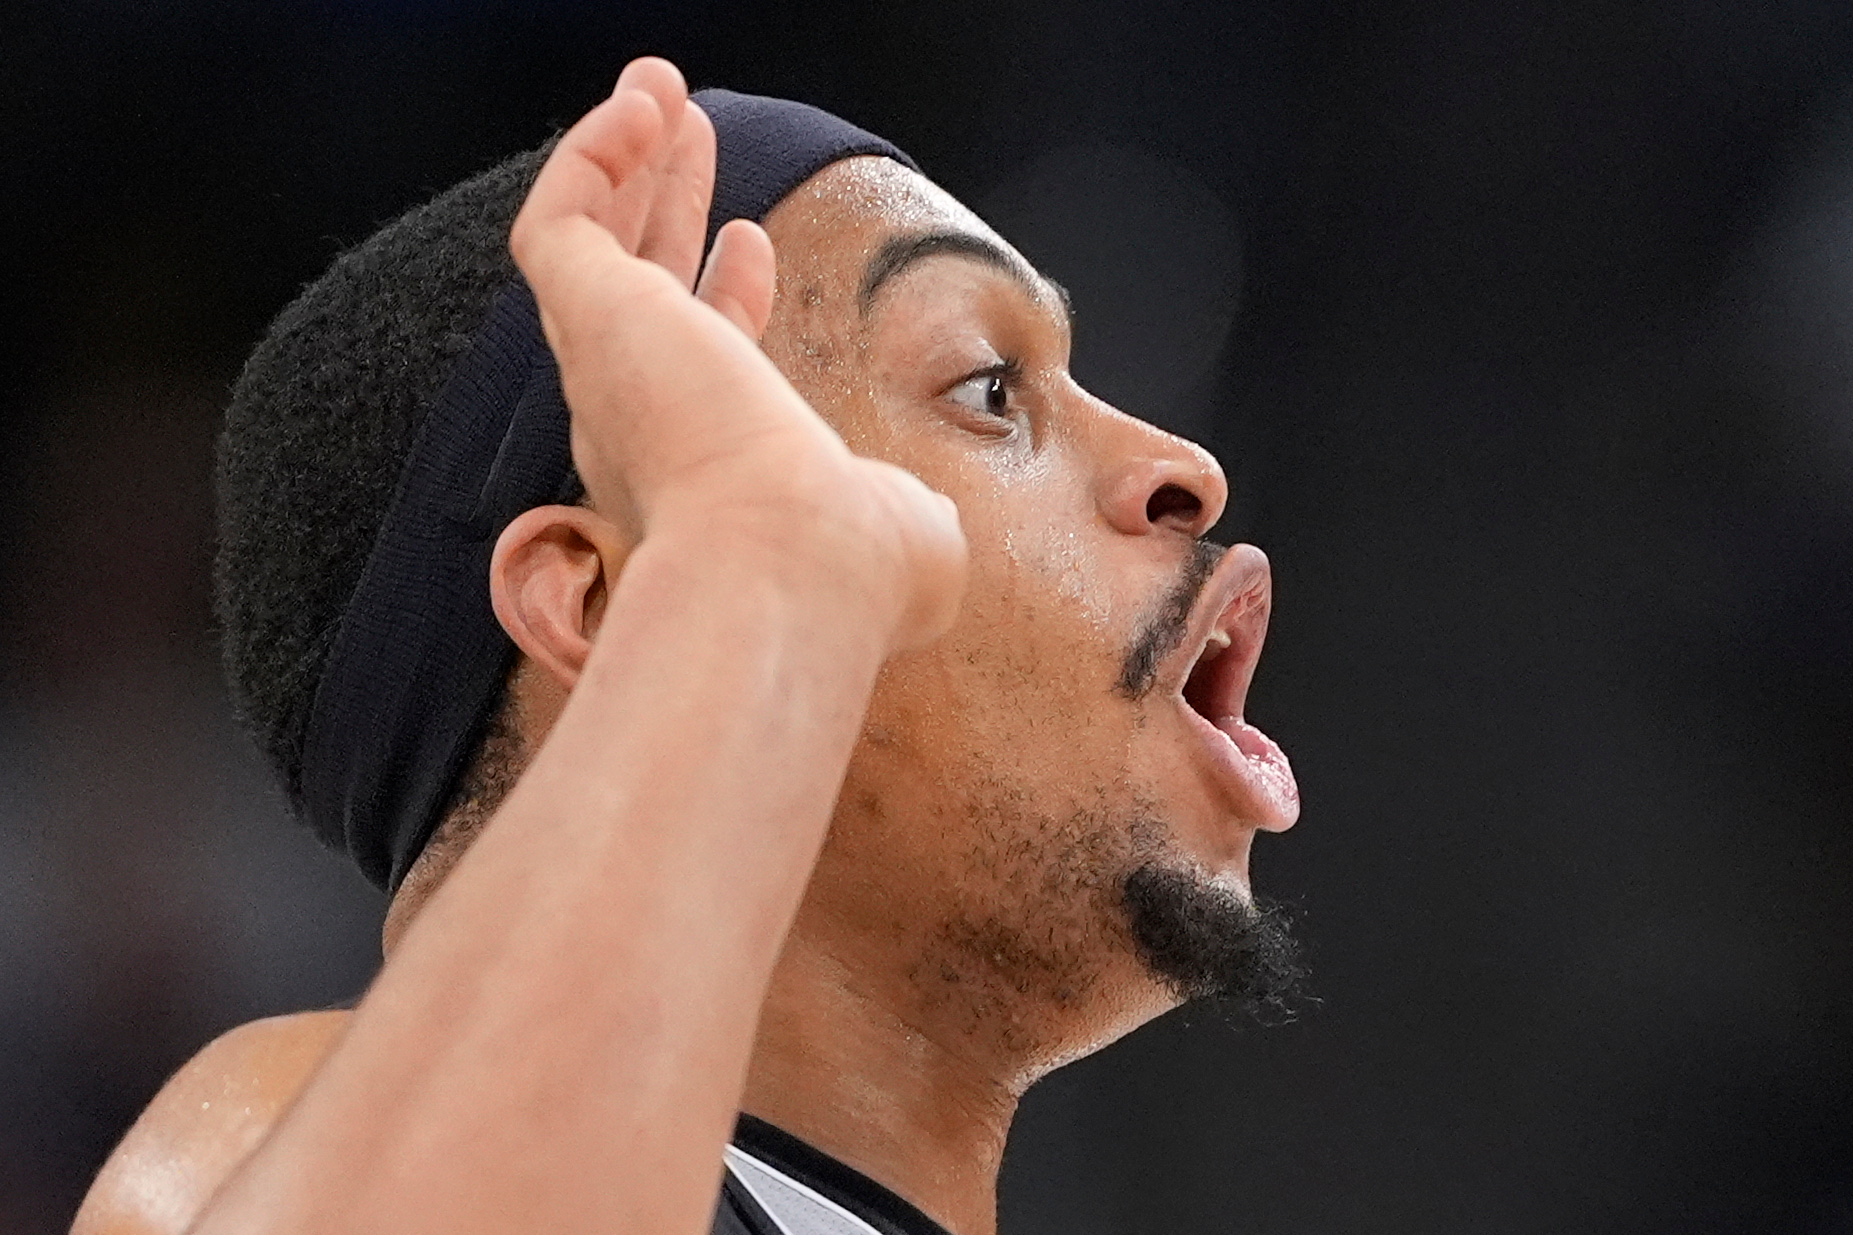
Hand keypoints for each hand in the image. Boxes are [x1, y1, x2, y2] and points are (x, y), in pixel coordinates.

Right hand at [509, 57, 965, 649]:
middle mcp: (639, 425)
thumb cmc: (853, 568)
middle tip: (689, 132)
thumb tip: (909, 513)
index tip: (753, 238)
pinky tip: (641, 106)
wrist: (796, 566)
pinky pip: (559, 223)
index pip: (700, 366)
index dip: (724, 294)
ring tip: (657, 85)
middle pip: (641, 289)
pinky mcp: (588, 317)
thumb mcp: (893, 530)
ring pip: (593, 247)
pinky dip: (592, 157)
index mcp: (705, 471)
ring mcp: (606, 370)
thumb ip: (894, 509)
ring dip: (626, 160)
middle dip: (664, 205)